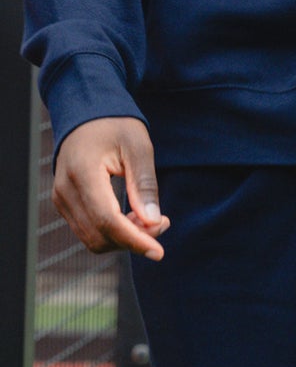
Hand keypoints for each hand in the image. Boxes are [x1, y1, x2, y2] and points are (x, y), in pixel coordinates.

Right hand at [52, 116, 168, 261]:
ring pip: (92, 239)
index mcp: (82, 173)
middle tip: (163, 222)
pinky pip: (88, 231)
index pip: (106, 220)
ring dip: (124, 238)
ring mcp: (61, 199)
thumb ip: (145, 185)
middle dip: (133, 239)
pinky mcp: (64, 204)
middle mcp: (65, 190)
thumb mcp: (138, 147)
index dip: (133, 240)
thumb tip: (153, 222)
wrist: (86, 115)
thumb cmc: (115, 126)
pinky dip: (113, 233)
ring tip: (149, 218)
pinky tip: (133, 217)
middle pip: (99, 235)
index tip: (159, 251)